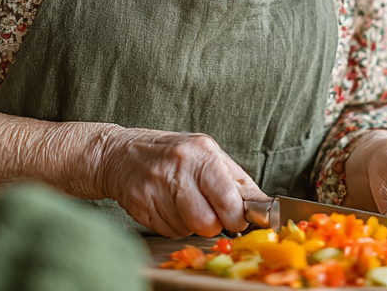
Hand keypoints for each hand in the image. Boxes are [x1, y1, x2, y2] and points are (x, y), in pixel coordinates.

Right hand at [81, 127, 267, 237]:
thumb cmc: (172, 153)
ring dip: (192, 225)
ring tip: (185, 204)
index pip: (228, 199)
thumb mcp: (208, 154)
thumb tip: (265, 207)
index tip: (238, 219)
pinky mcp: (140, 206)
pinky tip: (168, 206)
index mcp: (202, 153)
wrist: (120, 154)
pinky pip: (169, 232)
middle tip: (211, 213)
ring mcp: (156, 188)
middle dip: (213, 224)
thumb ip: (237, 181)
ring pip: (188, 230)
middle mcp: (179, 169)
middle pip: (207, 222)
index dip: (237, 217)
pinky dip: (173, 225)